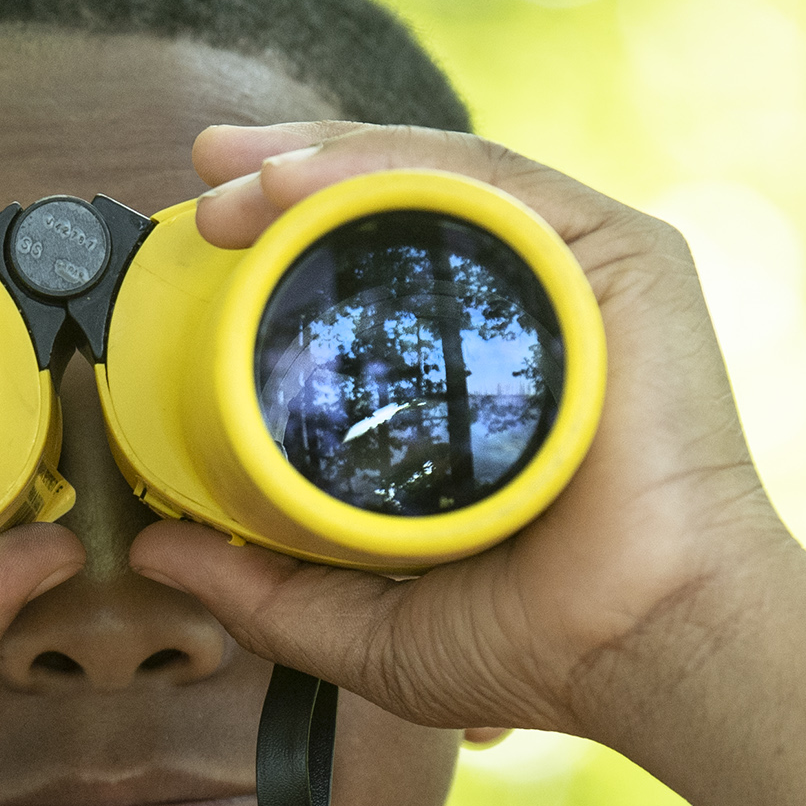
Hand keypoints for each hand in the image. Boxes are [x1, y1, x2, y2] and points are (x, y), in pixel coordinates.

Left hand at [130, 123, 803, 748]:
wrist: (647, 647)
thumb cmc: (539, 642)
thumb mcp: (365, 621)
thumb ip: (264, 591)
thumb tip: (158, 551)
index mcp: (489, 372)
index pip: (381, 273)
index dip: (290, 240)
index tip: (202, 240)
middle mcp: (538, 308)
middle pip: (401, 206)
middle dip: (290, 171)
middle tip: (203, 172)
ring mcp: (580, 276)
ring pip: (437, 180)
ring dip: (320, 159)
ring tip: (228, 178)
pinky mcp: (622, 255)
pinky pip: (490, 184)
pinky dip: (388, 168)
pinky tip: (303, 179)